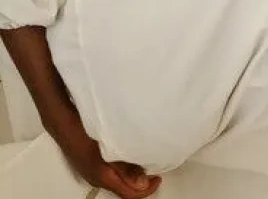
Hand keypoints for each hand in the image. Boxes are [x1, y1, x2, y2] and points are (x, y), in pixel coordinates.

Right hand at [46, 104, 160, 198]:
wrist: (62, 122)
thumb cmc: (82, 133)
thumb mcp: (109, 150)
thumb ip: (126, 168)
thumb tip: (141, 183)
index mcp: (103, 177)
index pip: (129, 194)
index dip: (147, 189)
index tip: (158, 178)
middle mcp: (97, 178)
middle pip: (123, 189)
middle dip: (141, 183)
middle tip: (153, 171)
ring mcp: (92, 171)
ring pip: (117, 180)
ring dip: (132, 175)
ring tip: (144, 163)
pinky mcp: (90, 163)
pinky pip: (110, 172)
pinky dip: (123, 169)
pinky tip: (128, 156)